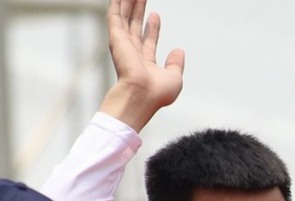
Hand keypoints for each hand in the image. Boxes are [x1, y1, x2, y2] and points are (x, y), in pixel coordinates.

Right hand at [100, 0, 184, 131]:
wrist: (141, 96)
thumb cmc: (156, 94)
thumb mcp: (174, 78)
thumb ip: (176, 64)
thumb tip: (179, 51)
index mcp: (144, 63)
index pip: (148, 41)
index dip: (152, 28)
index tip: (155, 15)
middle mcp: (132, 53)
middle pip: (134, 26)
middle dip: (138, 10)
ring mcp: (123, 45)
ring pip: (125, 18)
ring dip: (128, 3)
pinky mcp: (116, 38)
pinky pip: (115, 16)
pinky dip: (117, 4)